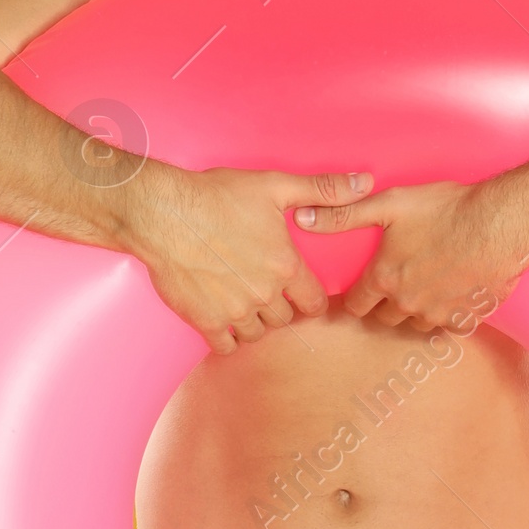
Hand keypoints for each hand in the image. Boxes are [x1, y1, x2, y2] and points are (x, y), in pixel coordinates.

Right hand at [119, 164, 374, 352]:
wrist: (162, 212)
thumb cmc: (216, 196)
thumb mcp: (274, 186)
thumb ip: (323, 190)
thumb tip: (366, 183)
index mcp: (286, 266)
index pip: (315, 302)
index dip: (310, 299)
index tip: (300, 294)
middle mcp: (264, 293)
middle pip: (285, 319)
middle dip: (279, 308)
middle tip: (266, 292)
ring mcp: (234, 310)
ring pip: (257, 333)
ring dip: (254, 323)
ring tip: (243, 303)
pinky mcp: (205, 319)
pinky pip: (226, 345)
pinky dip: (227, 338)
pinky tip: (222, 320)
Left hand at [299, 177, 526, 329]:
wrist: (501, 224)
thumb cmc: (446, 209)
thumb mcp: (390, 204)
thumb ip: (344, 214)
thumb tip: (301, 218)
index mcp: (384, 279)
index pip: (356, 306)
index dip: (355, 299)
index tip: (359, 294)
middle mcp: (406, 303)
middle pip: (384, 318)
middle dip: (385, 304)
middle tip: (395, 284)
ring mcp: (437, 314)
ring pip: (416, 322)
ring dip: (416, 309)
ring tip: (425, 286)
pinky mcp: (465, 318)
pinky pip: (448, 326)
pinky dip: (447, 315)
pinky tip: (453, 294)